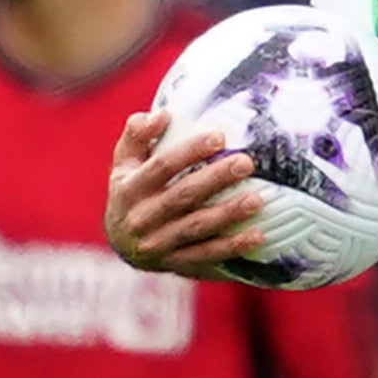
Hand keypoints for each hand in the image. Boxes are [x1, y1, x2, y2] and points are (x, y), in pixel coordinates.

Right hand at [104, 111, 264, 276]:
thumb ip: (137, 135)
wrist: (120, 243)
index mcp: (129, 187)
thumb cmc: (130, 191)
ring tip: (257, 199)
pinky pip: (205, 255)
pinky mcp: (175, 263)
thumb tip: (162, 114)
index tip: (219, 137)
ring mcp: (157, 243)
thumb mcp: (124, 163)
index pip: (161, 166)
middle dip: (215, 179)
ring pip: (196, 227)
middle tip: (246, 163)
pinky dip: (231, 247)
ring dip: (228, 214)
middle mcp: (141, 217)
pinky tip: (257, 236)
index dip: (189, 151)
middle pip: (182, 196)